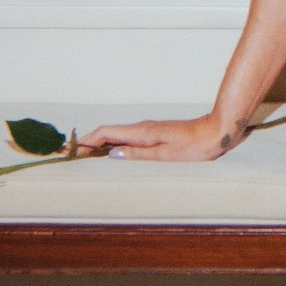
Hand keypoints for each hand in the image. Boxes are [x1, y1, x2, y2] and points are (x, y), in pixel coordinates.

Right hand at [77, 111, 246, 161]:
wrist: (216, 133)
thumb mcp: (165, 154)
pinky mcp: (155, 135)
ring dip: (99, 144)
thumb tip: (111, 154)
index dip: (86, 141)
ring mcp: (148, 130)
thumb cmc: (195, 146)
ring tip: (83, 157)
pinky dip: (114, 145)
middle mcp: (142, 128)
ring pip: (117, 136)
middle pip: (107, 133)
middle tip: (69, 154)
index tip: (69, 149)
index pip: (105, 133)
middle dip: (87, 143)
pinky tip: (112, 154)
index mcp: (142, 132)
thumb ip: (138, 154)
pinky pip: (128, 139)